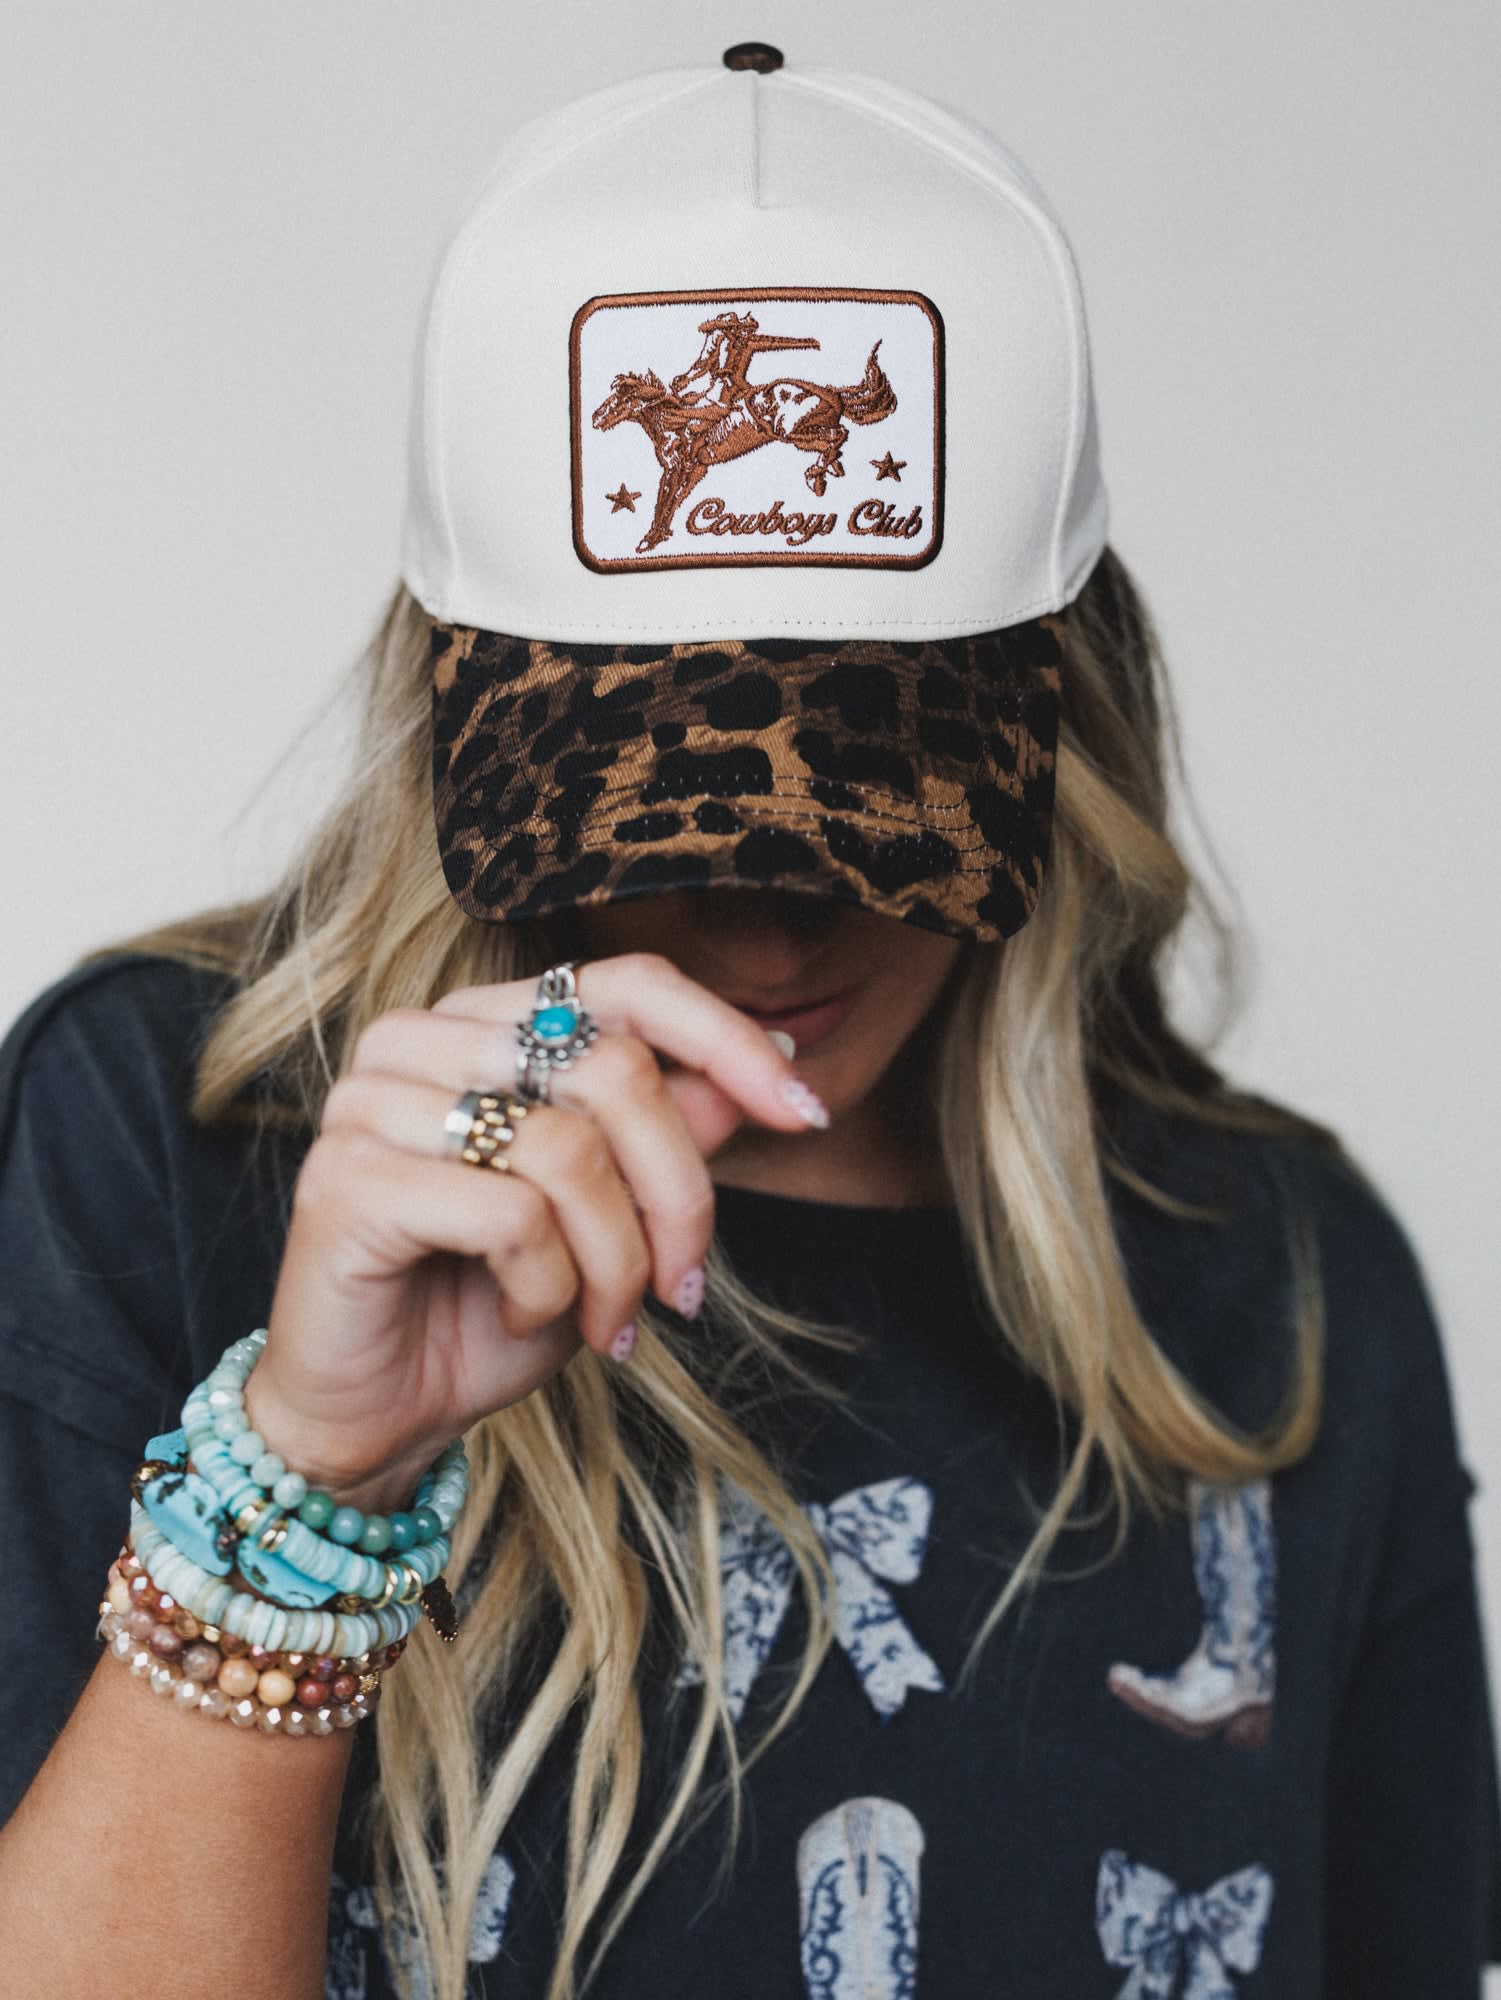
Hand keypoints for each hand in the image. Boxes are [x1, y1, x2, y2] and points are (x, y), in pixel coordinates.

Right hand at [244, 953, 825, 1509]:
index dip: (727, 1040)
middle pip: (613, 1071)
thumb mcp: (612, 1216)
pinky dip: (548, 1287)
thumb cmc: (489, 1305)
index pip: (627, 984)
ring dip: (617, 1261)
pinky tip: (520, 1316)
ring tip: (608, 1322)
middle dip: (679, 1195)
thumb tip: (776, 1054)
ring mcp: (371, 1101)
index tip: (809, 1114)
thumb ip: (672, 1132)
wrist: (378, 1415)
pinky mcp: (348, 1179)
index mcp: (483, 1023)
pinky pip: (511, 1215)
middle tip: (682, 1288)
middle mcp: (419, 1039)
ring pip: (569, 1149)